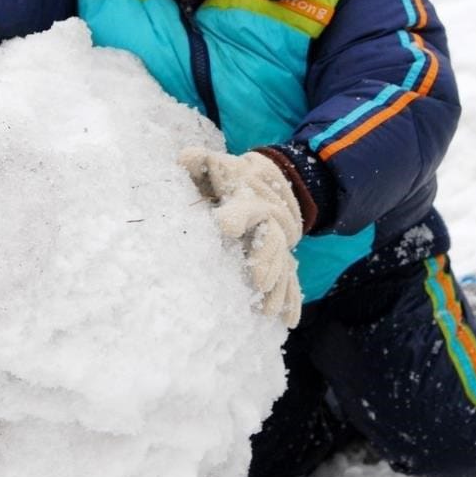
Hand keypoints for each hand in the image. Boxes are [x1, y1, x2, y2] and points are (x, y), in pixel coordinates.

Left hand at [179, 147, 302, 327]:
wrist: (271, 179)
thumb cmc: (231, 176)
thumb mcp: (216, 166)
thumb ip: (201, 162)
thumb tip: (185, 157)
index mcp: (248, 199)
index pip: (245, 207)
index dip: (237, 215)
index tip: (225, 226)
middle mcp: (267, 221)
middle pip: (271, 241)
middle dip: (267, 260)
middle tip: (260, 281)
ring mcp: (278, 240)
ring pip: (281, 265)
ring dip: (278, 288)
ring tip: (269, 310)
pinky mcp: (282, 257)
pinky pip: (289, 278)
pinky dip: (290, 298)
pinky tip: (288, 319)